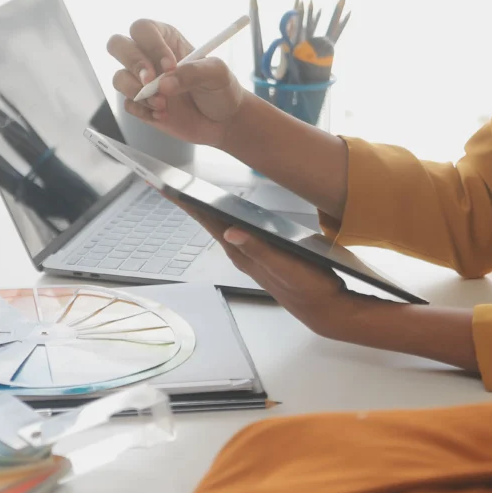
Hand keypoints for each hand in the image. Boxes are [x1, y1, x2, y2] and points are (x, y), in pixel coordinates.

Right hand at [107, 20, 245, 146]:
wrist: (223, 122)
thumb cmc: (221, 90)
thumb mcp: (217, 74)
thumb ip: (193, 72)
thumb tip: (164, 83)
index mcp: (166, 39)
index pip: (143, 29)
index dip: (152, 45)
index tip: (170, 66)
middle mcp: (149, 56)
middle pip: (118, 46)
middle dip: (133, 64)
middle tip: (152, 83)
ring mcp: (142, 81)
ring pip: (119, 78)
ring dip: (138, 93)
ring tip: (164, 105)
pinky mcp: (141, 104)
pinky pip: (128, 104)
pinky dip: (143, 112)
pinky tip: (164, 116)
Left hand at [164, 197, 364, 338]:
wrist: (325, 308)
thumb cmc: (308, 287)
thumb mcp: (285, 266)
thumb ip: (259, 249)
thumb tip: (230, 231)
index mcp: (243, 253)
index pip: (210, 223)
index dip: (188, 205)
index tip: (166, 189)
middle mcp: (243, 254)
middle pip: (211, 224)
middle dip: (191, 205)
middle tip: (171, 185)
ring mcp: (252, 257)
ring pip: (224, 228)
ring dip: (207, 212)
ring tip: (192, 195)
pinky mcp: (263, 257)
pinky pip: (238, 234)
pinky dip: (228, 220)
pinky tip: (230, 213)